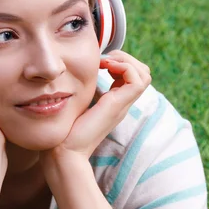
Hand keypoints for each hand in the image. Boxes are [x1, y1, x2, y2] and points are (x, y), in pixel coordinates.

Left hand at [42, 50, 151, 169]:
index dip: (121, 62)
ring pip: (144, 74)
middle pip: (143, 73)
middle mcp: (122, 102)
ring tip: (106, 63)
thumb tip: (74, 74)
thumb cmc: (65, 130)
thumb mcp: (76, 103)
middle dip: (126, 58)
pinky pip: (137, 80)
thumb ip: (81, 90)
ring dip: (126, 61)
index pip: (133, 75)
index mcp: (115, 101)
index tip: (100, 62)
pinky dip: (124, 67)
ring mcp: (123, 104)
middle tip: (105, 60)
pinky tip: (105, 68)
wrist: (65, 150)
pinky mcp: (118, 105)